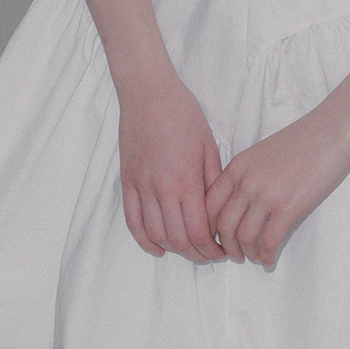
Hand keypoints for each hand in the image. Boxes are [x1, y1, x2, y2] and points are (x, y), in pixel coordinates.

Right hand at [118, 71, 226, 262]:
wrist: (149, 93)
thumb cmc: (183, 114)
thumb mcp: (209, 146)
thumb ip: (213, 182)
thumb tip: (219, 212)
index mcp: (186, 180)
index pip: (198, 232)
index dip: (211, 250)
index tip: (222, 252)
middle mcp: (161, 189)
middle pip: (178, 239)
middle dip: (196, 254)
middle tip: (209, 255)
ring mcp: (141, 187)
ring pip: (155, 234)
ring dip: (173, 249)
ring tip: (188, 250)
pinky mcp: (127, 182)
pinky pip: (132, 221)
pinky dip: (145, 240)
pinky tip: (158, 247)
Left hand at [205, 104, 349, 266]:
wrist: (331, 132)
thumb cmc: (301, 141)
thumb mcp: (261, 154)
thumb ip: (246, 176)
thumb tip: (239, 205)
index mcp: (237, 167)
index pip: (208, 206)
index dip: (209, 228)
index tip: (217, 238)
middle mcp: (246, 182)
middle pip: (222, 226)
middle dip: (225, 247)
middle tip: (234, 255)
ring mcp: (265, 195)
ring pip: (243, 238)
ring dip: (247, 253)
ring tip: (254, 257)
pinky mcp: (287, 208)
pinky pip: (268, 242)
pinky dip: (266, 257)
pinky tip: (269, 260)